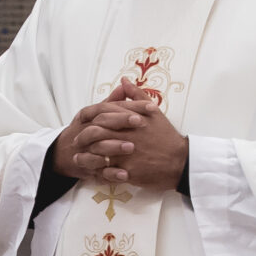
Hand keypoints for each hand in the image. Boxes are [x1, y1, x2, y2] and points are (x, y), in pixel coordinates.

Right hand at [49, 84, 135, 182]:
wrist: (63, 154)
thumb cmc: (86, 131)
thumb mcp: (96, 115)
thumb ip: (112, 102)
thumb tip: (125, 84)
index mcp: (88, 116)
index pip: (109, 107)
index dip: (131, 106)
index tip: (152, 107)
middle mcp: (84, 131)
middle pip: (101, 123)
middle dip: (121, 122)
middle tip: (141, 122)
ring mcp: (84, 151)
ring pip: (98, 148)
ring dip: (115, 147)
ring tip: (132, 147)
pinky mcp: (86, 169)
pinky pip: (98, 172)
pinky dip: (111, 174)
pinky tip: (125, 174)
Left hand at [59, 81, 187, 189]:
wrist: (180, 161)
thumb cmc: (166, 136)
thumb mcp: (154, 113)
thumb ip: (137, 96)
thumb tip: (124, 81)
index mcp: (131, 118)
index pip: (103, 112)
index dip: (88, 115)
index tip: (80, 119)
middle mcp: (127, 134)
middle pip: (96, 132)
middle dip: (83, 136)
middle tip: (76, 140)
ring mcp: (127, 153)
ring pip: (98, 152)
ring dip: (85, 156)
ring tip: (77, 158)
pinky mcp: (129, 171)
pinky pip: (108, 172)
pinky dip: (97, 172)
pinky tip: (91, 173)